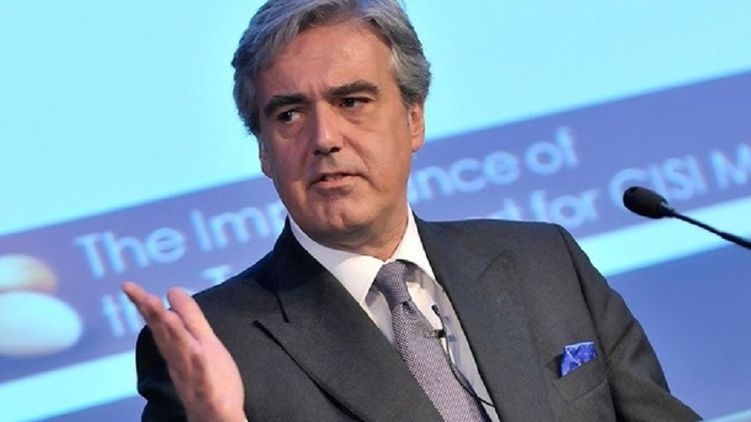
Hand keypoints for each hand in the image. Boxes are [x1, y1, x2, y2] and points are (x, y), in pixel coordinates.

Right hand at [122, 282, 245, 421]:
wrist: (215, 418)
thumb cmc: (209, 379)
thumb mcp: (201, 342)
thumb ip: (189, 317)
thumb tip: (173, 291)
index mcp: (179, 348)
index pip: (160, 322)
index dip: (146, 305)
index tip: (128, 286)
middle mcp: (181, 361)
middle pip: (165, 335)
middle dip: (153, 315)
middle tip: (141, 295)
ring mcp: (193, 377)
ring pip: (180, 353)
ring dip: (172, 334)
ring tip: (164, 313)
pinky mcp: (208, 393)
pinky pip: (203, 381)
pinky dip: (199, 367)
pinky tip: (198, 353)